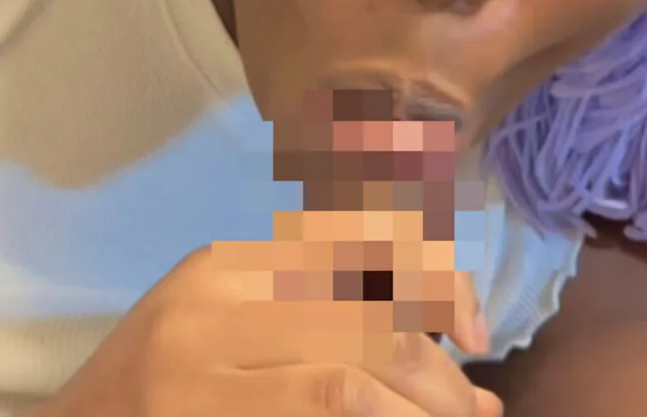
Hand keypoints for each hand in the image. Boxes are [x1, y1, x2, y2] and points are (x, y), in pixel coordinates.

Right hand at [43, 240, 502, 416]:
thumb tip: (470, 370)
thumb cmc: (167, 399)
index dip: (440, 283)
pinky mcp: (197, 415)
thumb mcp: (237, 333)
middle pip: (368, 319)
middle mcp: (214, 302)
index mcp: (228, 263)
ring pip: (350, 380)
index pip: (359, 246)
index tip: (479, 333)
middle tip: (473, 416)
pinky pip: (322, 412)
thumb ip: (332, 326)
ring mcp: (197, 366)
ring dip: (422, 415)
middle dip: (442, 379)